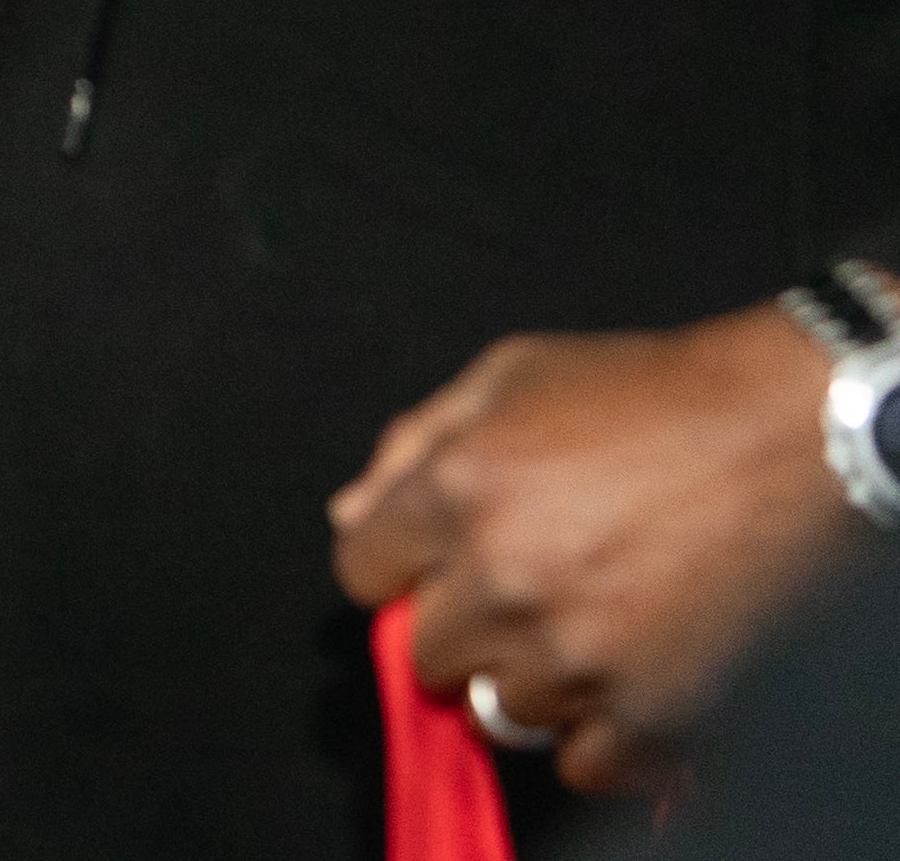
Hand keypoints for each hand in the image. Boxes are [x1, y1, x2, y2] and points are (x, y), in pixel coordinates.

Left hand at [329, 304, 859, 793]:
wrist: (791, 434)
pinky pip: (586, 766)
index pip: (361, 571)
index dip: (398, 564)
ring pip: (502, 711)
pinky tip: (623, 684)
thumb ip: (413, 444)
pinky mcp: (652, 708)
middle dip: (462, 624)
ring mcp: (577, 652)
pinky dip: (601, 738)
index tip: (441, 559)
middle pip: (425, 653)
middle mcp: (504, 577)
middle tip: (525, 590)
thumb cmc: (651, 393)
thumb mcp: (510, 377)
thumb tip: (352, 516)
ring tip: (590, 624)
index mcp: (458, 490)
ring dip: (534, 679)